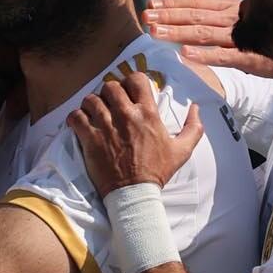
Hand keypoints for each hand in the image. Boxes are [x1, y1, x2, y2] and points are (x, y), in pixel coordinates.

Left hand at [69, 70, 204, 195]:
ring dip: (91, 104)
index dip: (130, 81)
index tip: (128, 91)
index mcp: (148, 114)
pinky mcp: (90, 139)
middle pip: (110, 86)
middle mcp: (126, 115)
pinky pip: (76, 117)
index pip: (136, 79)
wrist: (135, 193)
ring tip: (94, 113)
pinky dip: (76, 118)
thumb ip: (193, 128)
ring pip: (91, 99)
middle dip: (109, 92)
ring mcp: (106, 126)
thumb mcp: (182, 150)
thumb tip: (196, 108)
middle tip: (109, 103)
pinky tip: (81, 123)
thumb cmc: (157, 171)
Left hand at [143, 0, 272, 77]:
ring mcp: (242, 37)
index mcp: (233, 10)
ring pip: (205, 34)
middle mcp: (234, 19)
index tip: (152, 4)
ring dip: (178, 33)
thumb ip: (238, 6)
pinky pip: (224, 55)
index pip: (198, 3)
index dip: (174, 3)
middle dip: (169, 16)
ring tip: (156, 34)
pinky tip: (185, 55)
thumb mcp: (256, 15)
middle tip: (145, 18)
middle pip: (196, 15)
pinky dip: (204, 55)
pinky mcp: (251, 57)